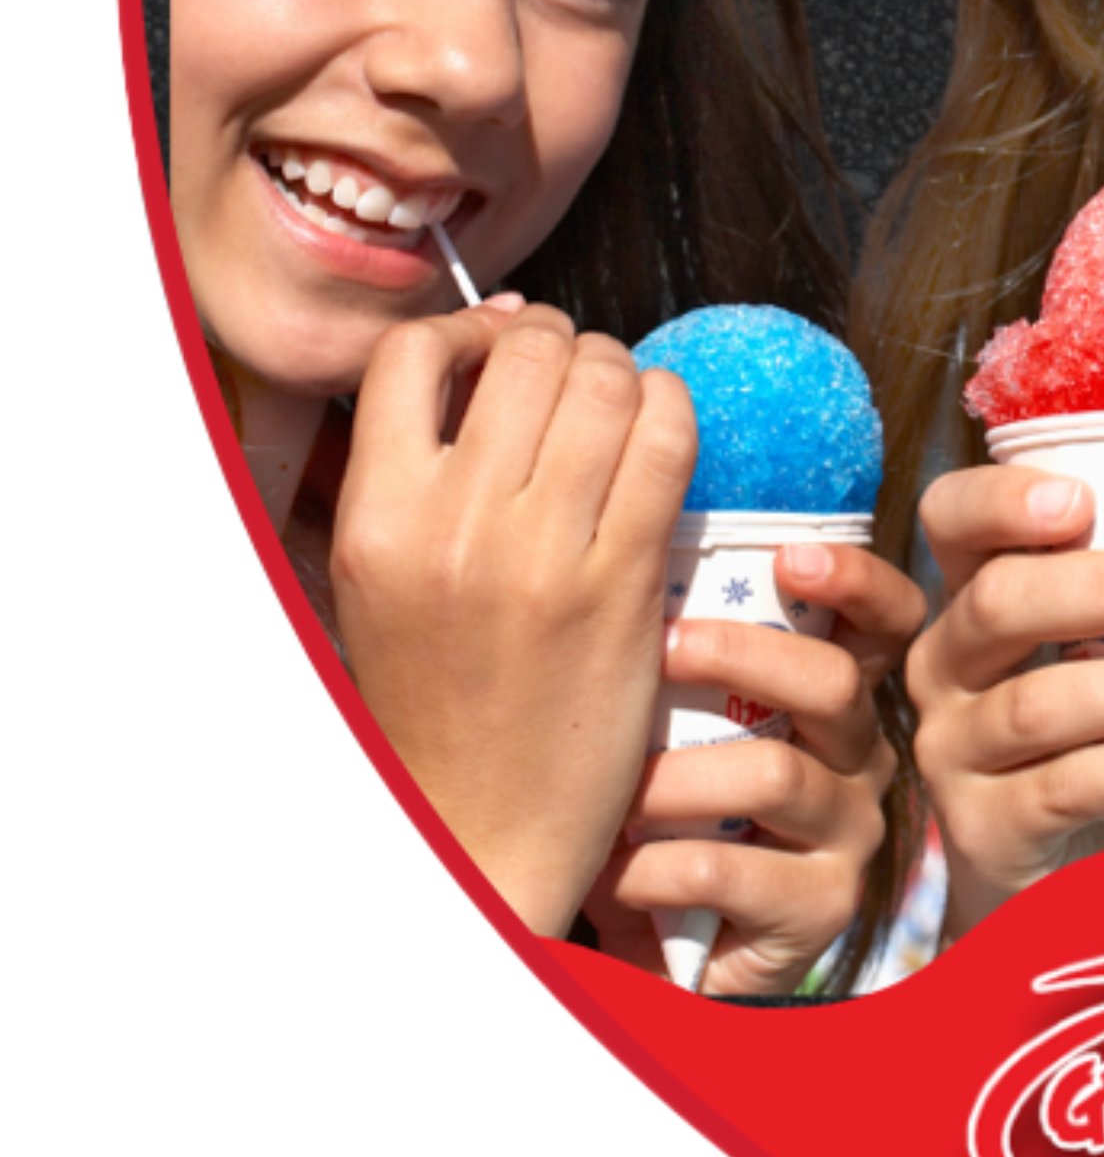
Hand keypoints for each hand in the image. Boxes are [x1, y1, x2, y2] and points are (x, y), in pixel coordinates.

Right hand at [331, 304, 698, 939]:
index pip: (411, 355)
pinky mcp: (624, 582)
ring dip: (623, 371)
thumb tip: (488, 345)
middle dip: (564, 341)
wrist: (478, 828)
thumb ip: (418, 476)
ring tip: (622, 403)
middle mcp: (451, 526)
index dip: (470, 328)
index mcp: (376, 522)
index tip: (501, 345)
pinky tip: (664, 431)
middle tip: (578, 371)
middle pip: (527, 352)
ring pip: (604, 382)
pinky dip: (674, 411)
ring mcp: (543, 553)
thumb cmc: (436, 700)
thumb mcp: (382, 583)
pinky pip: (666, 442)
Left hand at [586, 541, 925, 998]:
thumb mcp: (682, 723)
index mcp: (837, 696)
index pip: (889, 619)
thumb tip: (634, 539)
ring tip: (614, 797)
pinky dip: (655, 869)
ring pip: (778, 775)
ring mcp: (849, 835)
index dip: (857, 579)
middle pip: (836, 683)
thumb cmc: (663, 811)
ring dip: (675, 782)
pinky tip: (613, 872)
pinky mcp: (821, 911)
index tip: (789, 554)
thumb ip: (689, 647)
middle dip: (743, 656)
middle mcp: (861, 756)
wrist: (662, 949)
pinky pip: (733, 872)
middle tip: (660, 650)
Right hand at [906, 469, 1103, 940]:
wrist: (1069, 867)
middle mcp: (947, 662)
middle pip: (996, 603)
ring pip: (1032, 705)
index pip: (952, 517)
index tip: (1082, 497)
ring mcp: (953, 748)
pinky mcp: (982, 830)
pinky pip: (1055, 790)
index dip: (1001, 499)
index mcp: (981, 590)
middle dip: (1101, 590)